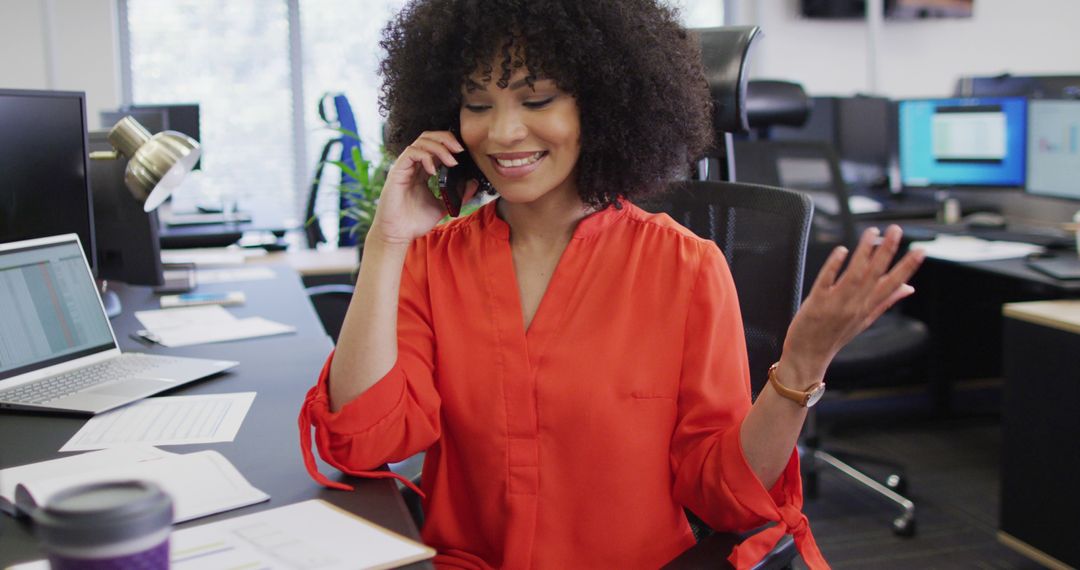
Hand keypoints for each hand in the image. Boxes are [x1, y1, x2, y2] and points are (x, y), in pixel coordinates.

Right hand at [368, 131, 478, 246]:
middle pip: (428, 137)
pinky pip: (411, 153)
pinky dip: (425, 157)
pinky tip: (433, 170)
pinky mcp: (397, 172)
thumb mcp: (442, 206)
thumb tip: (474, 184)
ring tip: (451, 161)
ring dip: (439, 147)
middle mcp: (413, 166)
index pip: (435, 146)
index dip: (449, 144)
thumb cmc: (414, 221)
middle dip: (446, 139)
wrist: (398, 234)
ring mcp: (405, 167)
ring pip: (421, 142)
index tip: (463, 152)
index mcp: (423, 171)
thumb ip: (458, 195)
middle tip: (459, 150)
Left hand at [779, 225, 925, 386]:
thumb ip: (886, 301)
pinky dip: (834, 266)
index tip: (921, 251)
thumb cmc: (836, 335)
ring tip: (872, 233)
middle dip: (887, 252)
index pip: (892, 285)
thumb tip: (909, 288)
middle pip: (875, 275)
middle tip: (896, 230)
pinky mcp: (817, 303)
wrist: (808, 356)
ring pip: (854, 275)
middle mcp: (855, 305)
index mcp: (868, 308)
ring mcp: (836, 304)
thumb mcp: (866, 320)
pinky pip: (826, 282)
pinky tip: (842, 251)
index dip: (907, 268)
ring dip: (864, 253)